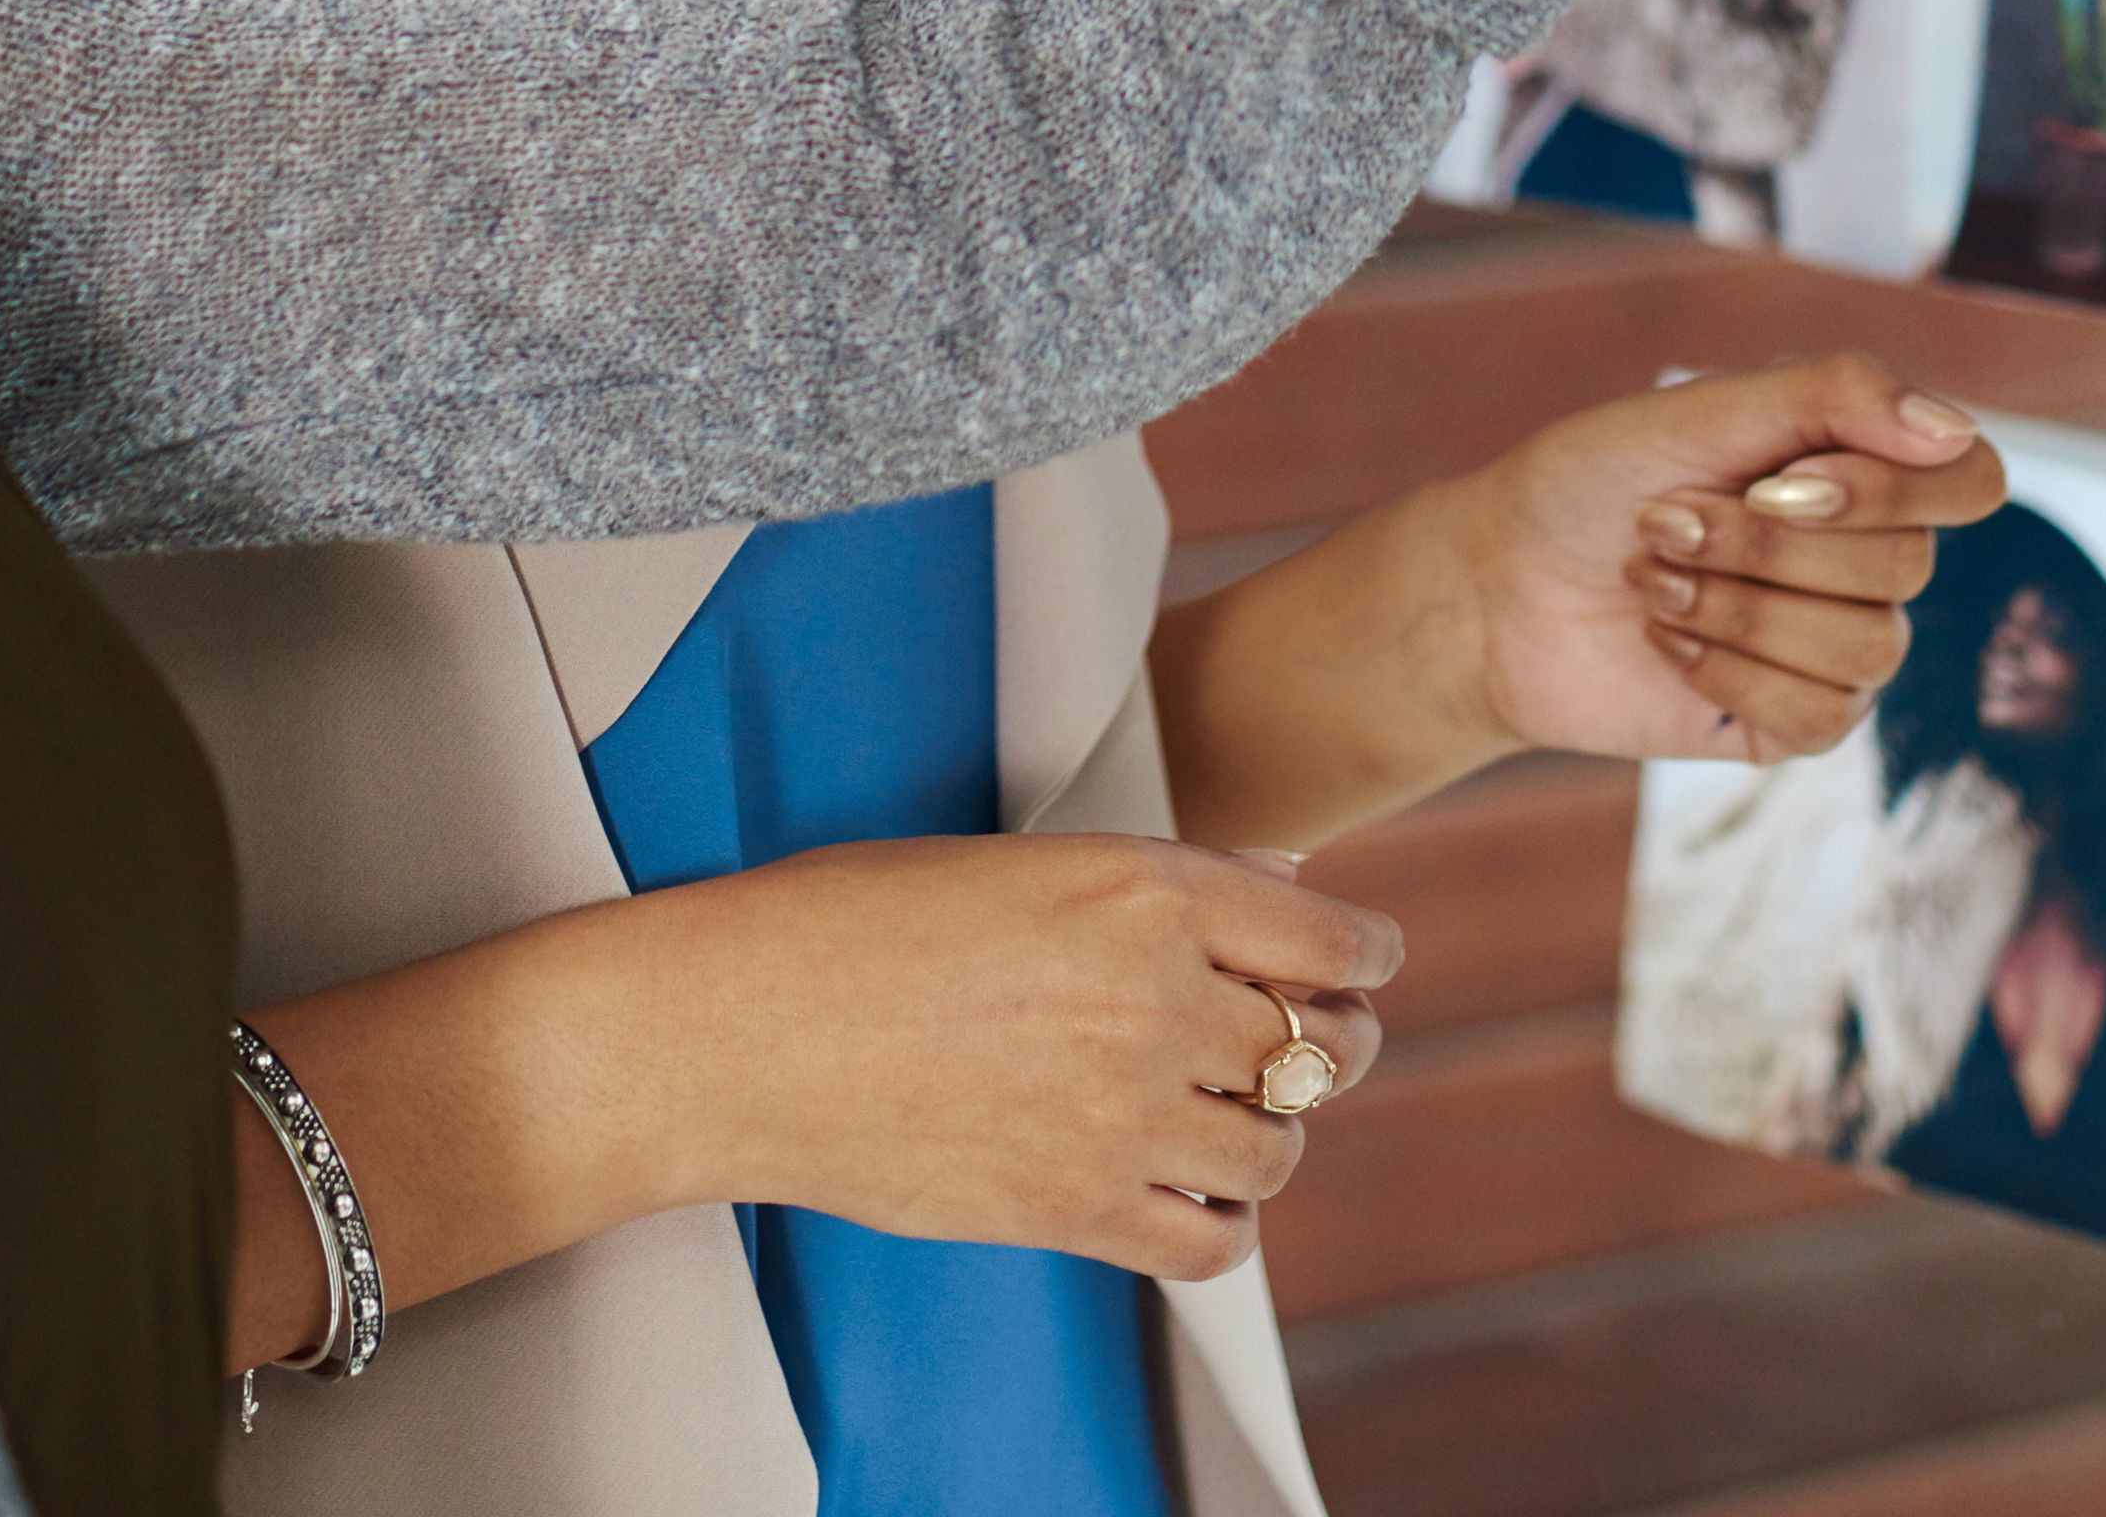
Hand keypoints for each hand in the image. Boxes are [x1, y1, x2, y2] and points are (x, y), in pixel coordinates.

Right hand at [628, 833, 1394, 1281]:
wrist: (739, 1027)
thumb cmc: (851, 921)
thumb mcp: (1019, 862)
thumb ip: (1148, 889)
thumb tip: (1260, 895)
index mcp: (1146, 888)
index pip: (1330, 936)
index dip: (1366, 956)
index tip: (1364, 970)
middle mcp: (1155, 999)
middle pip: (1325, 1047)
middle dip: (1334, 1046)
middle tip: (1310, 1047)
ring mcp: (1120, 1112)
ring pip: (1279, 1150)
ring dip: (1270, 1137)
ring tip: (1230, 1121)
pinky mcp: (1074, 1208)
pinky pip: (1213, 1243)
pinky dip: (1222, 1227)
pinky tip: (1190, 1199)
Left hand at [1464, 357, 2005, 763]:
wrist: (1498, 583)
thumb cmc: (1596, 479)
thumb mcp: (1703, 411)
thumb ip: (1833, 397)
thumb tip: (1952, 427)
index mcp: (1861, 467)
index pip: (1972, 480)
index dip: (1891, 488)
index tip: (1776, 480)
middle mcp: (1868, 556)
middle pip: (1907, 565)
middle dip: (1761, 544)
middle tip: (1662, 521)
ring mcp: (1838, 643)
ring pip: (1867, 646)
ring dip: (1734, 607)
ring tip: (1655, 580)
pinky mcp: (1796, 722)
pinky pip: (1819, 714)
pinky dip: (1725, 669)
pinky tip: (1666, 641)